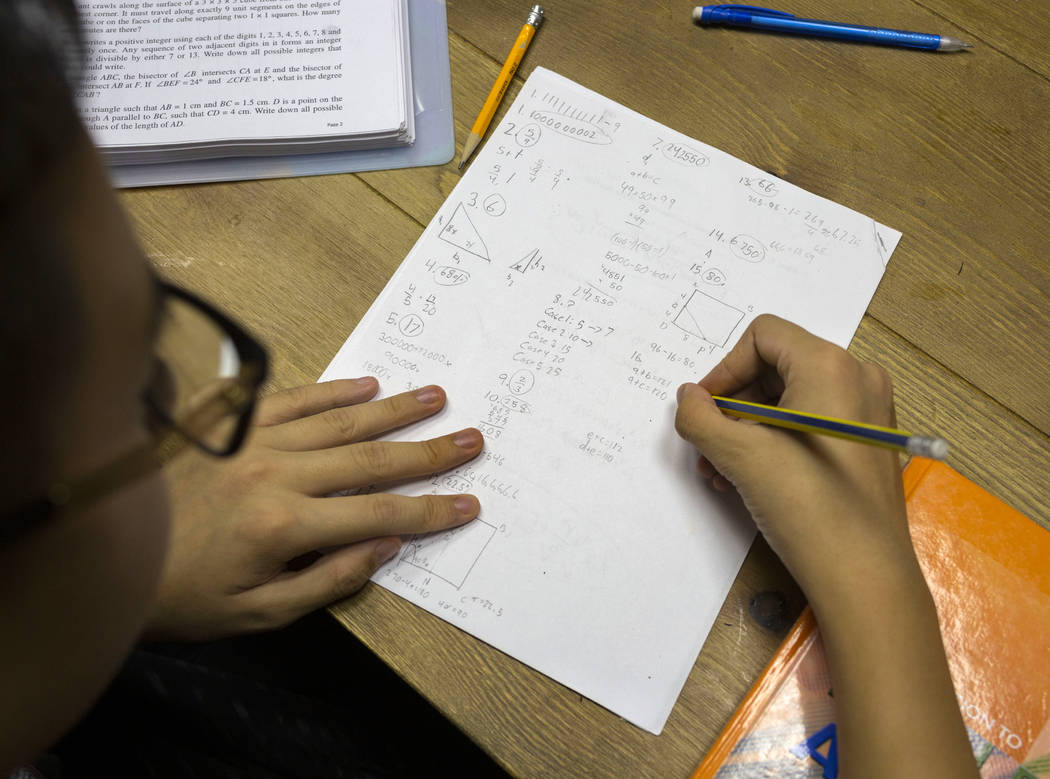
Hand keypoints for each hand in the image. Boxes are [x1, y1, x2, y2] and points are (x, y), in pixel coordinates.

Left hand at [146, 378, 482, 640]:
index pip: (379, 515)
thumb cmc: (181, 595)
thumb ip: (327, 580)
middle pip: (371, 460)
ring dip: (394, 410)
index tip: (469, 503)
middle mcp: (276, 474)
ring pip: (341, 422)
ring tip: (436, 398)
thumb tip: (385, 545)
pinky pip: (294, 399)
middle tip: (472, 439)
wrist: (106, 553)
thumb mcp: (256, 614)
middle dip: (429, 452)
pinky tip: (367, 385)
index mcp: (284, 526)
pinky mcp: (233, 422)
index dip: (430, 511)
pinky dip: (334, 391)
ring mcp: (254, 441)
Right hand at [676, 315, 977, 777]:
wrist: (865, 577)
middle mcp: (857, 378)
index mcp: (831, 366)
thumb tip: (687, 397)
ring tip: (722, 471)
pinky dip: (775, 444)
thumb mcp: (741, 455)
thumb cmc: (806, 504)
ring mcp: (867, 414)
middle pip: (776, 368)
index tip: (704, 410)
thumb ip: (701, 417)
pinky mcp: (867, 446)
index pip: (763, 336)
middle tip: (708, 446)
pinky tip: (749, 481)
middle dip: (733, 406)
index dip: (724, 368)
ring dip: (747, 430)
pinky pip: (810, 426)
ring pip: (790, 401)